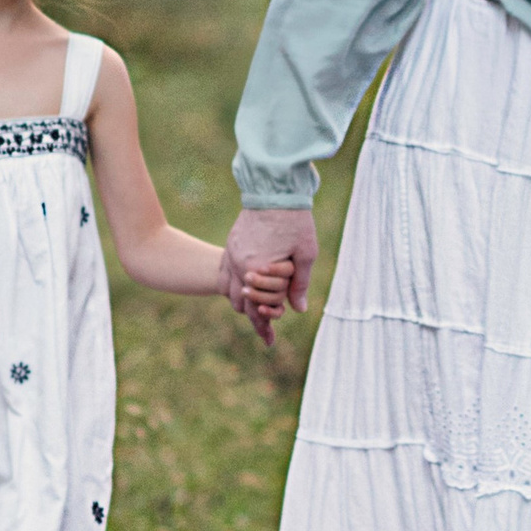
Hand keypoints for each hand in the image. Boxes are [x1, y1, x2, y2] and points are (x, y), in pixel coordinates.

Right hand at [224, 208, 316, 347]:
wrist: (275, 188)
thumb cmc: (295, 220)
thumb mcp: (305, 253)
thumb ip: (299, 284)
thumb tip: (298, 310)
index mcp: (256, 269)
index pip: (256, 308)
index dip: (263, 327)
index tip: (269, 342)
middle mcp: (239, 263)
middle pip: (239, 303)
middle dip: (253, 316)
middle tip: (265, 329)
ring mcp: (231, 252)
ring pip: (228, 289)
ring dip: (241, 301)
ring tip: (256, 309)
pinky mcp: (232, 243)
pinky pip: (225, 272)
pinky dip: (233, 284)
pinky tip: (244, 287)